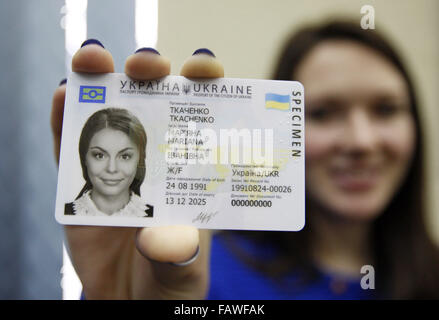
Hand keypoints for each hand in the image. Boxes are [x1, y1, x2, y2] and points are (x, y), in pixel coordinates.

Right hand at [51, 41, 223, 298]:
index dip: (206, 87)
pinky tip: (65, 96)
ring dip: (102, 80)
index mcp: (192, 173)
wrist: (129, 301)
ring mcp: (117, 166)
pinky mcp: (84, 182)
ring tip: (93, 59)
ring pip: (110, 113)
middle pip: (157, 102)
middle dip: (152, 73)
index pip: (205, 118)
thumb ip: (179, 255)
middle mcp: (157, 160)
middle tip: (145, 65)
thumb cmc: (168, 284)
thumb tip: (162, 237)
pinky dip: (65, 120)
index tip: (202, 70)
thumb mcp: (184, 272)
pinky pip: (71, 146)